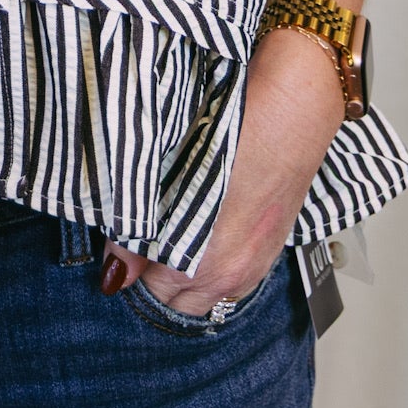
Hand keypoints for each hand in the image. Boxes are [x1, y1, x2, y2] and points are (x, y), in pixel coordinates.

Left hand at [100, 28, 344, 314]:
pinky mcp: (271, 250)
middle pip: (176, 301)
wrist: (294, 107)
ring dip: (186, 275)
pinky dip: (214, 269)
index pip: (147, 288)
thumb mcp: (174, 170)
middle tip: (141, 238)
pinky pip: (233, 283)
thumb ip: (138, 229)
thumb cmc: (236, 129)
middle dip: (155, 276)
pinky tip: (206, 236)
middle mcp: (232, 275)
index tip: (123, 239)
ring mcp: (256, 265)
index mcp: (201, 260)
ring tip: (171, 235)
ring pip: (206, 295)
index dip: (130, 263)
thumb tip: (114, 270)